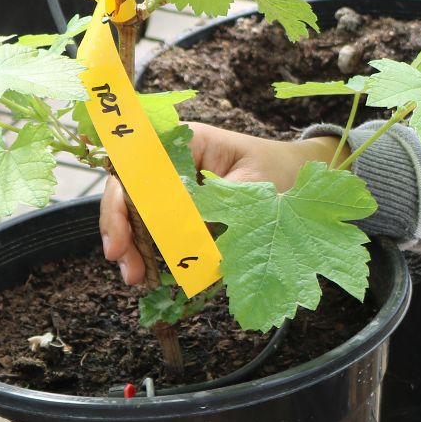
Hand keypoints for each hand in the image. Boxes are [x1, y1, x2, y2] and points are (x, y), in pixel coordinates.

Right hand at [100, 122, 339, 284]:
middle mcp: (172, 163)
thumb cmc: (279, 170)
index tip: (120, 238)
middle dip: (123, 232)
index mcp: (185, 143)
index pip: (135, 168)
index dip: (120, 202)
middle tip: (129, 269)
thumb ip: (216, 206)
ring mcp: (176, 187)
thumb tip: (180, 233)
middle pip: (130, 194)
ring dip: (136, 247)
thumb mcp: (252, 187)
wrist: (301, 176)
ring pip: (141, 215)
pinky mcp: (186, 210)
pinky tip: (154, 273)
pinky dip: (157, 251)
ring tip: (138, 277)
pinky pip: (162, 229)